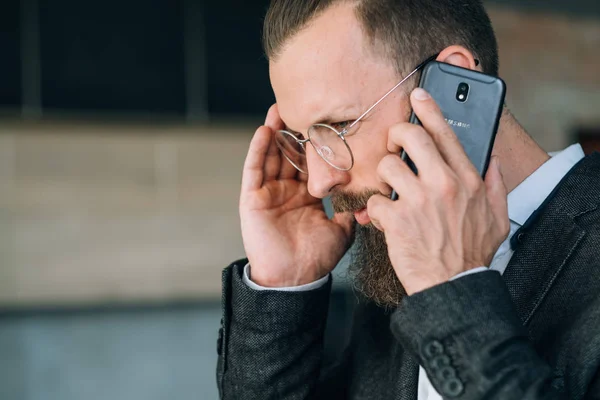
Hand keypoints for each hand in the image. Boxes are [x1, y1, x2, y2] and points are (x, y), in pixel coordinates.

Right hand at [239, 105, 353, 286]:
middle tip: (303, 104)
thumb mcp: (342, 229)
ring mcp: (269, 192)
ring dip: (275, 131)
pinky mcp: (252, 197)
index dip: (317, 142)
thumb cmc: (316, 258)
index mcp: (307, 196)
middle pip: (290, 152)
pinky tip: (264, 130)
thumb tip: (369, 192)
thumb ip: (351, 209)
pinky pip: (254, 168)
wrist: (293, 279)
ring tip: (281, 107)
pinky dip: (258, 149)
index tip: (326, 120)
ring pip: (272, 155)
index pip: (312, 162)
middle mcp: (288, 190)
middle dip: (295, 129)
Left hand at [367, 88, 509, 294]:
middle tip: (394, 147)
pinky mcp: (397, 220)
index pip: (446, 134)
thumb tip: (492, 161)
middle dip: (396, 136)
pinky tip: (386, 222)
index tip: (418, 96)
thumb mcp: (497, 217)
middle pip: (410, 137)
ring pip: (386, 167)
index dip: (429, 110)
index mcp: (467, 180)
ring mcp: (418, 200)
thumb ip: (496, 185)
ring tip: (392, 195)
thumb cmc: (472, 253)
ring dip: (384, 180)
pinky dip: (375, 212)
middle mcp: (443, 184)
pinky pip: (373, 201)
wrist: (454, 285)